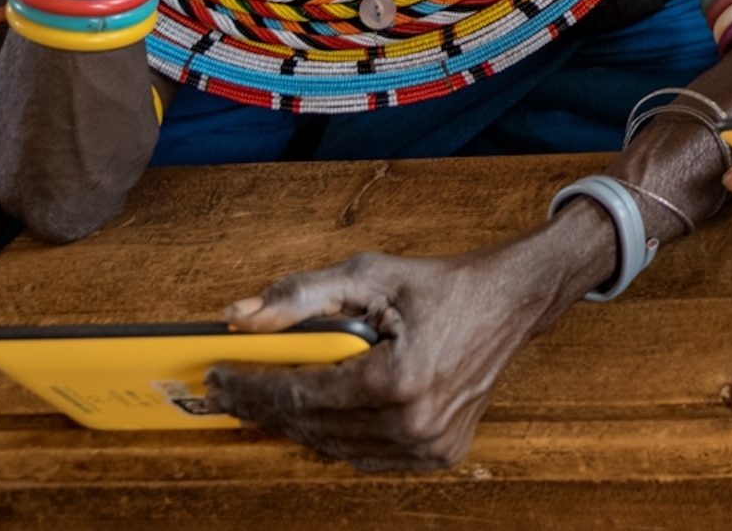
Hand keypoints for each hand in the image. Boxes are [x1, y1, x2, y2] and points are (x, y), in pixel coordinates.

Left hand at [205, 241, 558, 471]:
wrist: (512, 302)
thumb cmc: (447, 285)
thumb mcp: (373, 275)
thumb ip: (304, 295)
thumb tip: (242, 317)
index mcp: (399, 380)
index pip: (302, 394)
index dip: (252, 387)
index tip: (219, 375)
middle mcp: (415, 421)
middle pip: (312, 426)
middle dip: (265, 407)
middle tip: (232, 389)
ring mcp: (429, 444)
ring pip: (334, 447)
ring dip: (298, 424)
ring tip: (269, 398)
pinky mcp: (438, 453)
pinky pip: (365, 456)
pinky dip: (337, 437)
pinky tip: (322, 413)